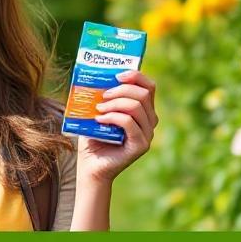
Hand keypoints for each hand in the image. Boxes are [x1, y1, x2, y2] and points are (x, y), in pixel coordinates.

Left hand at [76, 70, 158, 184]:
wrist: (90, 166)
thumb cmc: (94, 137)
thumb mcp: (99, 111)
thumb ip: (104, 95)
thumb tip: (98, 75)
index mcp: (144, 110)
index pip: (149, 86)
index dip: (136, 76)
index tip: (116, 75)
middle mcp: (150, 121)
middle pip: (143, 94)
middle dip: (121, 90)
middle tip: (102, 95)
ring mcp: (147, 134)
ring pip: (136, 107)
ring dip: (114, 103)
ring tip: (98, 109)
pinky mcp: (140, 145)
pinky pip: (129, 123)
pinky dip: (113, 117)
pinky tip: (99, 119)